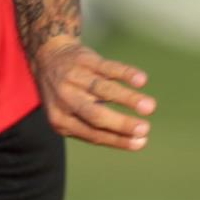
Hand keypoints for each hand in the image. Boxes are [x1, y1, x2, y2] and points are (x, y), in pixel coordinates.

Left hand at [33, 37, 154, 151]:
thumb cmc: (68, 95)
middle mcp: (64, 99)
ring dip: (128, 99)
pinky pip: (107, 67)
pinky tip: (141, 80)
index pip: (92, 134)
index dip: (118, 139)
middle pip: (95, 115)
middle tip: (145, 129)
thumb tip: (137, 140)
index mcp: (60, 120)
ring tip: (150, 107)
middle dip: (121, 124)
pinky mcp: (84, 59)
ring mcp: (73, 78)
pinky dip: (125, 73)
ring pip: (103, 90)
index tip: (141, 142)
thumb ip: (96, 126)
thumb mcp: (70, 115)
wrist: (48, 57)